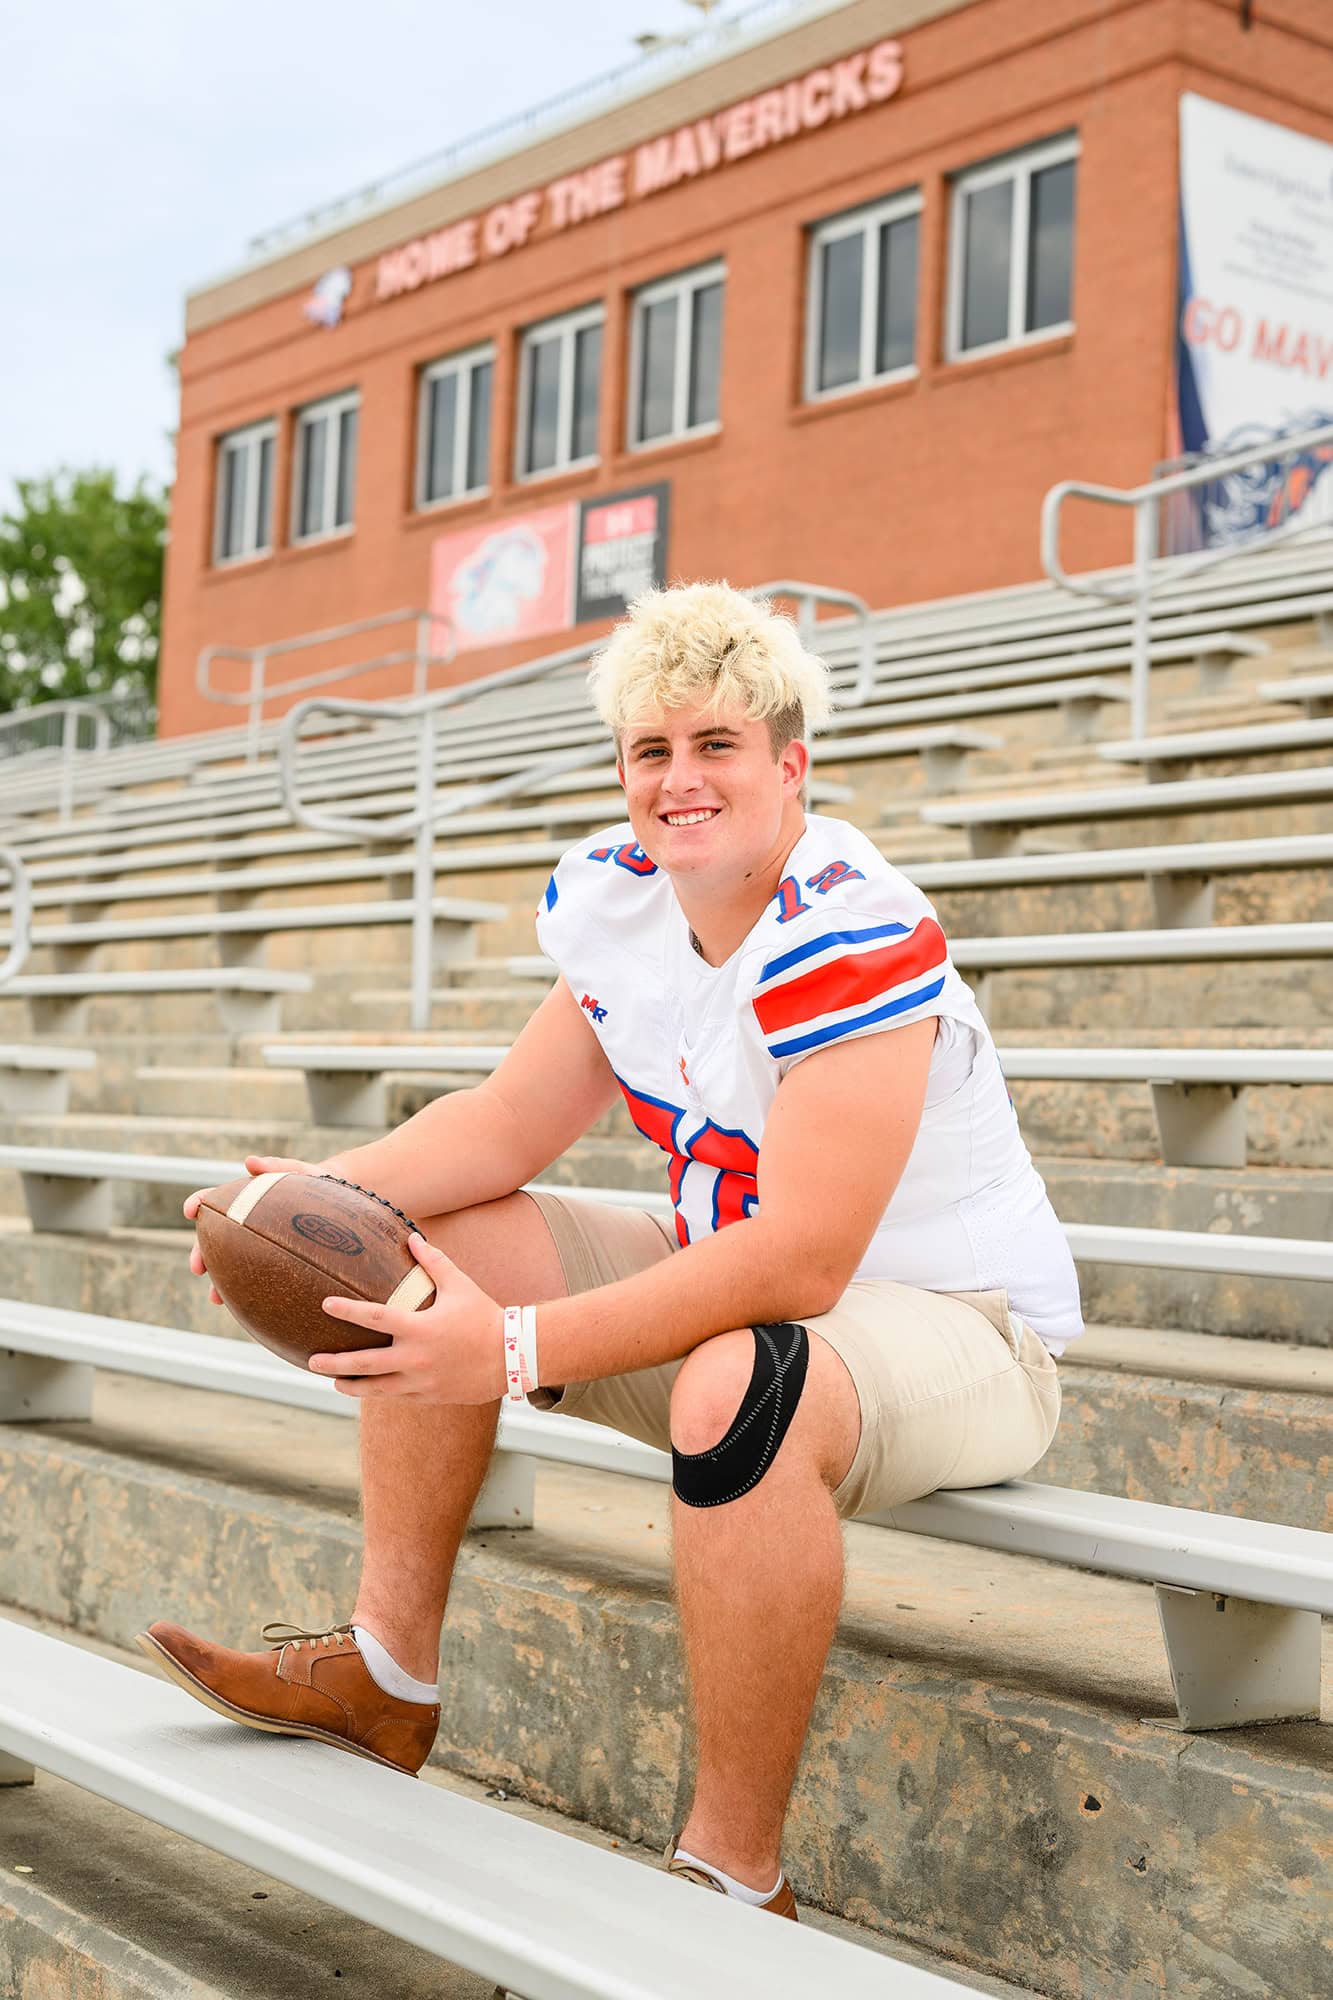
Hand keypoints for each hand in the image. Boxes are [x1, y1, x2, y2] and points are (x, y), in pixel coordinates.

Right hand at [185, 1153, 319, 1305]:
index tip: (189, 1210)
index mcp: (247, 1197)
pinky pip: (254, 1277)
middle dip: (201, 1253)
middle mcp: (246, 1222)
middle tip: (197, 1268)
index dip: (198, 1202)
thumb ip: (276, 1166)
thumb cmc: (317, 1183)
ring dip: (218, 1281)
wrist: (340, 1202)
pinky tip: (243, 1307)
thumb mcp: (300, 1171)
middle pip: (214, 1238)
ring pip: (230, 1263)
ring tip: (215, 1298)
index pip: (215, 1198)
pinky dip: (244, 1291)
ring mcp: (257, 1244)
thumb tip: (250, 1162)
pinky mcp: (272, 1261)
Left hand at [310, 1234, 506, 1403]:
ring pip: (376, 1389)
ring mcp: (421, 1382)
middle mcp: (416, 1358)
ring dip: (351, 1385)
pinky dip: (379, 1392)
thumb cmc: (484, 1315)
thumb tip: (412, 1236)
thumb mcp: (460, 1285)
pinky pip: (397, 1396)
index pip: (374, 1318)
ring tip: (333, 1382)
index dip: (347, 1310)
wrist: (511, 1356)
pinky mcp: (428, 1396)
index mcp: (420, 1328)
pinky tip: (366, 1389)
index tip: (325, 1305)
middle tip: (312, 1360)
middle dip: (335, 1363)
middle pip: (365, 1363)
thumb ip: (434, 1261)